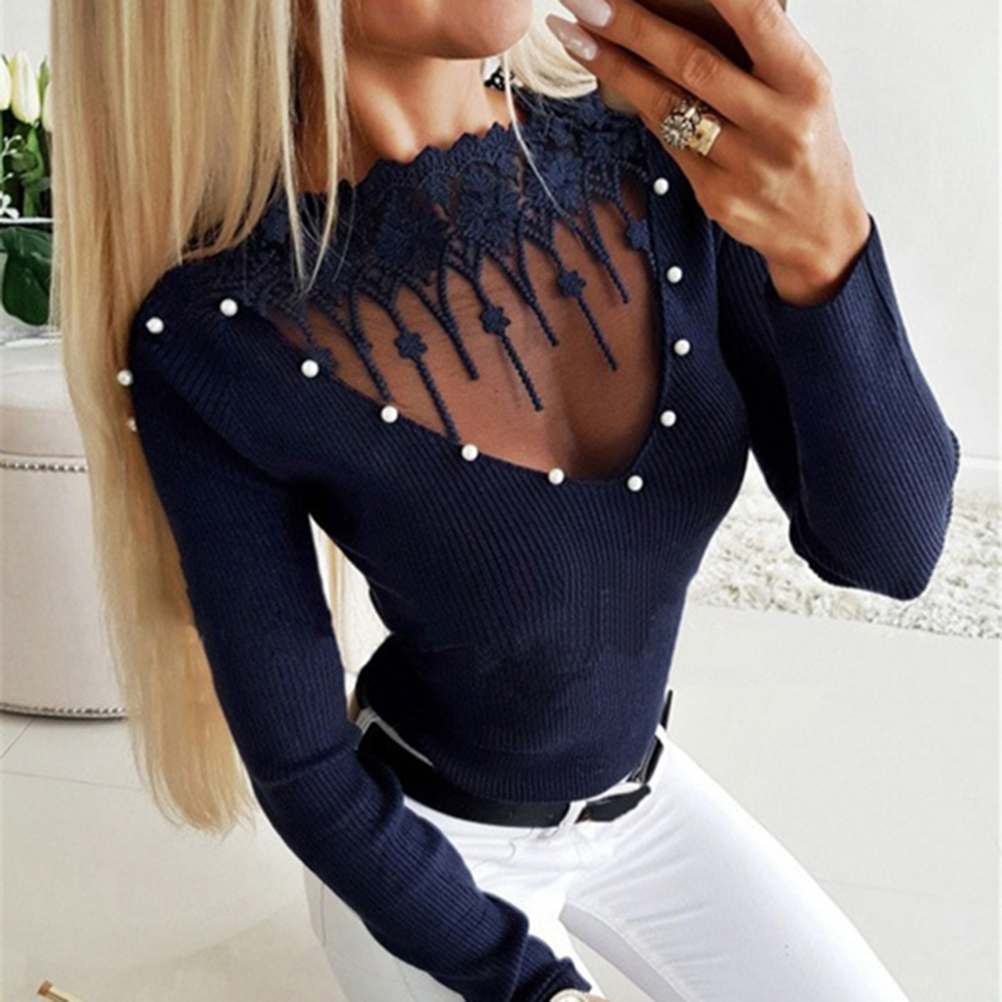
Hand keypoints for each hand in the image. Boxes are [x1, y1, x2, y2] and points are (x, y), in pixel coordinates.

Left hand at [546, 0, 872, 305]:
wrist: (818, 226)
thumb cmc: (806, 141)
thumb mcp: (801, 89)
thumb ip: (758, 52)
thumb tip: (677, 12)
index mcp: (806, 83)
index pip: (756, 20)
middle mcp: (779, 125)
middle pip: (692, 64)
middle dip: (631, 27)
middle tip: (583, 0)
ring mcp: (745, 167)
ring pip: (667, 107)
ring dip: (613, 68)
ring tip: (572, 36)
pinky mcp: (717, 198)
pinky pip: (667, 143)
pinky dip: (637, 106)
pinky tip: (608, 80)